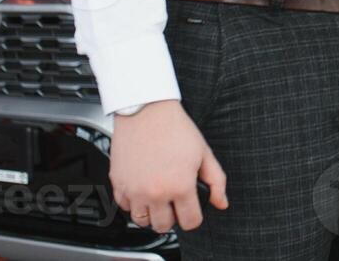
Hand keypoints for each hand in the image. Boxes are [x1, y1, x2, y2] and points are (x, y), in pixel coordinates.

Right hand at [110, 99, 227, 231]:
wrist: (147, 111)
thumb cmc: (175, 129)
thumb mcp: (204, 153)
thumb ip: (216, 181)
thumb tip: (221, 202)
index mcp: (180, 186)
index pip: (190, 222)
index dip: (194, 217)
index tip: (192, 209)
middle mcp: (155, 192)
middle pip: (163, 226)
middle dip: (173, 218)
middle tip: (175, 203)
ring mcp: (134, 190)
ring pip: (142, 221)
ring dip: (152, 213)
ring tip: (159, 198)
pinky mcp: (118, 184)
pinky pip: (124, 207)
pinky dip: (134, 203)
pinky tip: (143, 189)